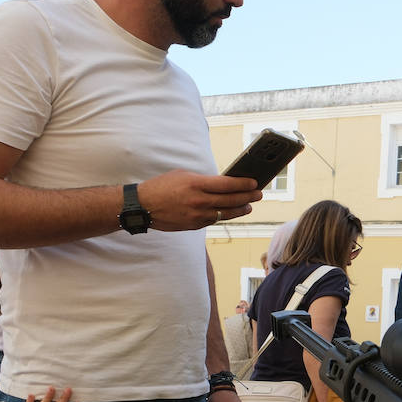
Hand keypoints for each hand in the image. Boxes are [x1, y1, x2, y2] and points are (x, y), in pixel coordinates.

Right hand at [137, 171, 261, 231]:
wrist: (143, 206)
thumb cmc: (162, 186)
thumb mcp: (183, 176)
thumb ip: (204, 180)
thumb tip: (223, 183)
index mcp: (197, 184)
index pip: (228, 184)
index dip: (244, 184)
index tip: (254, 183)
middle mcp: (200, 201)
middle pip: (232, 200)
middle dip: (248, 197)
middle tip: (258, 194)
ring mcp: (198, 215)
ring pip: (226, 213)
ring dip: (241, 209)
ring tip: (249, 206)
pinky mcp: (195, 225)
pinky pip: (215, 220)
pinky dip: (224, 215)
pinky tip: (231, 212)